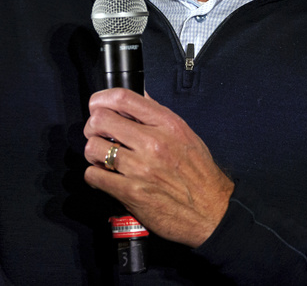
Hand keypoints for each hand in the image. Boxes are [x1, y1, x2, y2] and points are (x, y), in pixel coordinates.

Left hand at [83, 89, 233, 247]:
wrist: (213, 212)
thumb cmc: (200, 174)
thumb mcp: (185, 135)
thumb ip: (158, 115)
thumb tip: (139, 95)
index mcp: (167, 125)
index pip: (124, 97)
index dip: (102, 98)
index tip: (97, 104)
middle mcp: (153, 143)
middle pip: (101, 120)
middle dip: (93, 126)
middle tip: (99, 134)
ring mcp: (140, 168)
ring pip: (93, 147)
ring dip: (93, 152)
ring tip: (103, 158)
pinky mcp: (131, 193)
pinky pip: (94, 176)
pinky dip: (95, 176)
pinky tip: (106, 177)